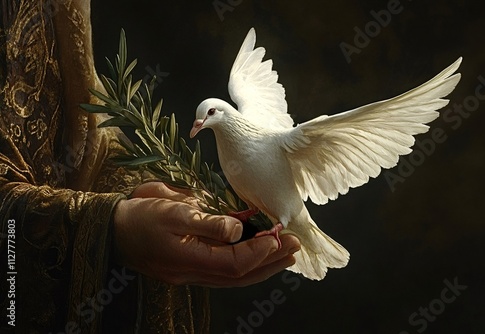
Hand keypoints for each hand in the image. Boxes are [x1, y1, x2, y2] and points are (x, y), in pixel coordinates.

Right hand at [113, 182, 300, 286]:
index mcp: (188, 260)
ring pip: (234, 276)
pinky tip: (257, 252)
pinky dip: (244, 262)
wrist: (111, 228)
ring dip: (262, 265)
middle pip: (239, 275)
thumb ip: (206, 222)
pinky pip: (223, 269)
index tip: (279, 237)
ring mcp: (192, 272)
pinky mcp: (190, 265)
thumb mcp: (171, 211)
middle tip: (294, 247)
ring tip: (285, 254)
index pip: (233, 264)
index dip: (259, 253)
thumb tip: (238, 229)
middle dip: (270, 262)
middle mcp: (193, 272)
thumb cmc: (139, 216)